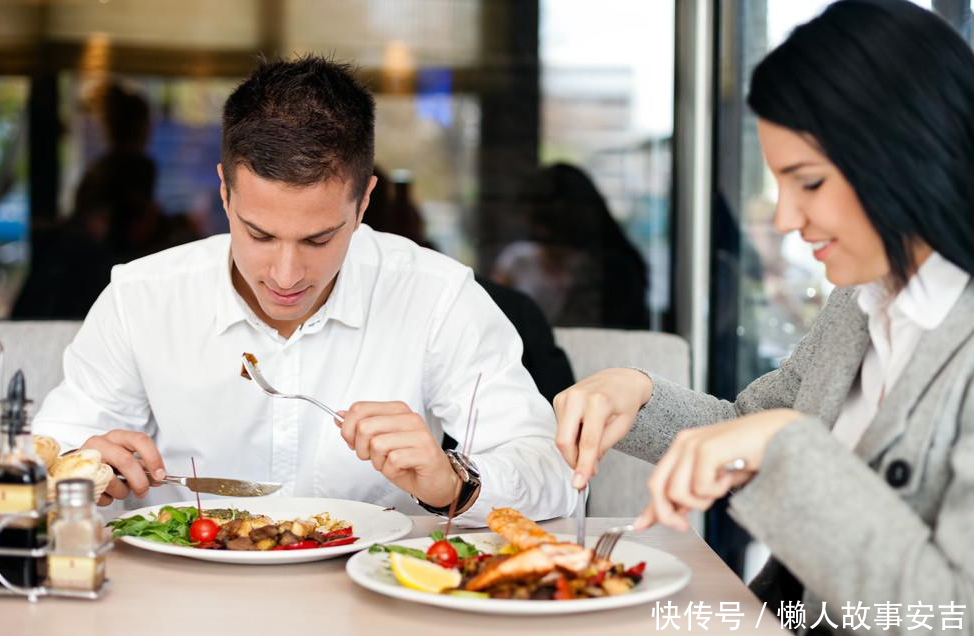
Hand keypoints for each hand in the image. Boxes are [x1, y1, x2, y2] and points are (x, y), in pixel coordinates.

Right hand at [82, 430, 166, 505]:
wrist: (74, 467)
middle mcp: (101, 443)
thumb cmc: (103, 461)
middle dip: (139, 481)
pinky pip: (99, 493)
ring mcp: (87, 459)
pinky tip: (106, 492)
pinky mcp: (77, 476)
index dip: (153, 458)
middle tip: (143, 491)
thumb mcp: (124, 456)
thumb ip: (141, 465)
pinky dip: (107, 498)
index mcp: (117, 436)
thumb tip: (158, 478)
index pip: (140, 440)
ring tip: (120, 491)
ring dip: (122, 491)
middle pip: (126, 461)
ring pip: (112, 479)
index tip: (160, 475)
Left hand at [336, 401, 460, 507]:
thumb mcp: (379, 442)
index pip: (359, 408)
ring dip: (377, 461)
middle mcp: (409, 417)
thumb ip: (360, 428)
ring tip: (389, 463)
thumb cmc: (408, 461)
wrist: (436, 481)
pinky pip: (392, 460)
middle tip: (372, 457)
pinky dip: (390, 470)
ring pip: (377, 444)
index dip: (348, 429)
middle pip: (364, 426)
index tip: (353, 442)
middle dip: (360, 448)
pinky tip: (401, 469)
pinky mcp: (425, 452)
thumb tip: (339, 416)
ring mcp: (419, 433)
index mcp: (397, 409)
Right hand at [553, 368, 653, 488]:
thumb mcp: (623, 426)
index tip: (579, 484)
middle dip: (572, 461)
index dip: (583, 466)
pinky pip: (560, 428)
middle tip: (585, 472)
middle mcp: (578, 397)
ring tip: (592, 442)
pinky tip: (585, 429)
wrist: (620, 379)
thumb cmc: (624, 403)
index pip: (588, 442)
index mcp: (599, 402)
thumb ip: (603, 447)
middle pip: (565, 440)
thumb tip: (587, 470)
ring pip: (561, 437)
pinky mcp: (559, 399)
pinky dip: (571, 437)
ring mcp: (566, 396)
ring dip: (574, 449)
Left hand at [633, 409, 802, 530]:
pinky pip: (700, 487)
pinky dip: (717, 491)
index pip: (657, 481)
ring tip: (720, 488)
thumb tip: (669, 517)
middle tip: (684, 525)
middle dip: (667, 515)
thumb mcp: (716, 479)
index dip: (650, 508)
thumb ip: (691, 494)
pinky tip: (730, 476)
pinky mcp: (707, 448)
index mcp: (682, 448)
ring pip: (678, 492)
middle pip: (657, 488)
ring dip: (700, 501)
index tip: (641, 526)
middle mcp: (683, 443)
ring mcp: (693, 444)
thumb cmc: (752, 456)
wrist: (780, 433)